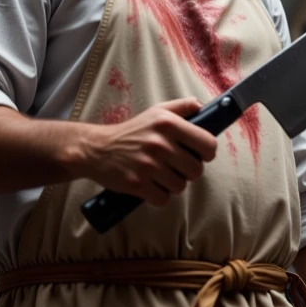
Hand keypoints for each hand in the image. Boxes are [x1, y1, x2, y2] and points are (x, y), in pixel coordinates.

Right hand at [80, 97, 216, 204]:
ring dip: (173, 184)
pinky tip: (150, 186)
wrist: (98, 149)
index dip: (207, 153)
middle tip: (176, 166)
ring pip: (180, 186)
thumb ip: (182, 107)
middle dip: (188, 171)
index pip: (207, 144)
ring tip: (160, 175)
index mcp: (167, 123)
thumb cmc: (132, 131)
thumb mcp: (156, 111)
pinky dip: (159, 196)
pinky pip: (163, 199)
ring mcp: (147, 165)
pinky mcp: (137, 184)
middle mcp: (159, 143)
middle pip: (196, 170)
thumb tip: (204, 107)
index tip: (200, 155)